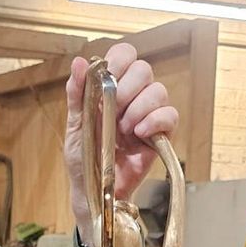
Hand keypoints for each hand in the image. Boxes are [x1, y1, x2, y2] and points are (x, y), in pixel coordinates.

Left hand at [64, 43, 178, 246]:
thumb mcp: (75, 125)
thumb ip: (77, 94)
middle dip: (128, 87)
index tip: (109, 76)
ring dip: (140, 107)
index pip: (124, 55)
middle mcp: (132, 98)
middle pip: (144, 69)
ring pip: (158, 90)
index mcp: (109, 89)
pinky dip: (155, 121)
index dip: (120, 60)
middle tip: (114, 110)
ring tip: (124, 129)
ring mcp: (147, 116)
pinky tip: (139, 134)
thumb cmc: (83, 160)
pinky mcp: (160, 136)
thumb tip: (79, 62)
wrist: (93, 191)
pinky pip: (170, 116)